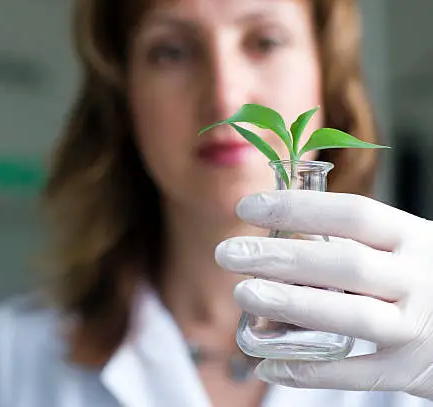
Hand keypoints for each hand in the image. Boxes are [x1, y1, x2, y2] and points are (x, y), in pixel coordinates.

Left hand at [215, 190, 432, 399]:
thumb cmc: (421, 277)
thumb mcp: (401, 247)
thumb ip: (355, 238)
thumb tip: (279, 225)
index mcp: (411, 237)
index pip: (352, 214)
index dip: (298, 209)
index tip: (247, 208)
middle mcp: (416, 278)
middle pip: (345, 264)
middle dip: (282, 258)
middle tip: (228, 253)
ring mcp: (415, 327)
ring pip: (350, 316)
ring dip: (291, 304)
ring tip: (243, 293)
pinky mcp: (409, 370)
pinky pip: (355, 374)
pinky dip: (310, 371)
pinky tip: (268, 363)